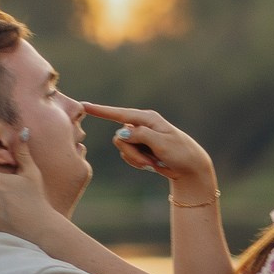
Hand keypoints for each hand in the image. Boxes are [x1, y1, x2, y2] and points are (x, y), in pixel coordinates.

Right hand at [77, 101, 216, 197]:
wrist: (189, 168)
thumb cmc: (180, 152)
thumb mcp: (162, 143)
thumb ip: (141, 136)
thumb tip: (121, 133)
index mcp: (148, 119)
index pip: (120, 114)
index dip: (101, 111)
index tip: (84, 106)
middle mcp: (141, 126)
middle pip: (119, 138)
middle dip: (132, 153)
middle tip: (150, 161)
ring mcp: (139, 137)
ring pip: (122, 148)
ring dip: (136, 159)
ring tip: (153, 162)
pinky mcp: (139, 148)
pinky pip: (127, 156)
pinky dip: (137, 163)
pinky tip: (151, 164)